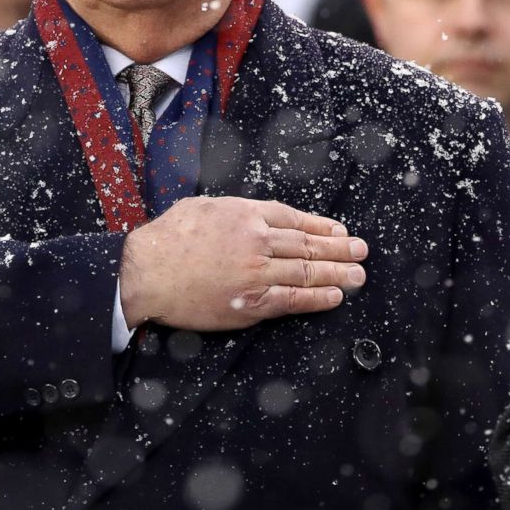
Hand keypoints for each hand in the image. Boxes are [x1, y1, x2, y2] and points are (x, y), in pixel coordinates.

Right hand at [119, 196, 366, 330]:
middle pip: (307, 244)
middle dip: (339, 248)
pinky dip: (316, 298)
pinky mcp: (252, 302)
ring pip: (306, 271)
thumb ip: (230, 211)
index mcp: (245, 213)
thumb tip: (247, 215)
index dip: (320, 226)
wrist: (148, 272)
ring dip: (337, 273)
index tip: (338, 230)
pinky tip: (334, 296)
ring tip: (358, 274)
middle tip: (361, 251)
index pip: (294, 219)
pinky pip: (293, 299)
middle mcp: (257, 240)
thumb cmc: (167, 238)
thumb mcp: (201, 207)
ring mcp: (257, 272)